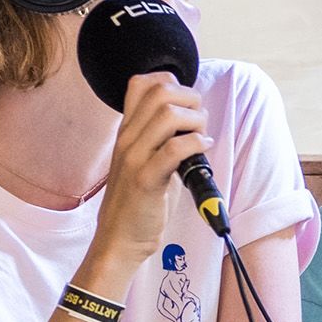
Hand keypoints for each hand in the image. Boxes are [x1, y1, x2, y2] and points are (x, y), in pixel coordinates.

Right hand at [88, 71, 207, 279]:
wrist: (119, 238)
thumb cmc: (137, 200)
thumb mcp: (141, 159)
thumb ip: (157, 136)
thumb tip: (190, 116)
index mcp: (126, 131)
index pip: (141, 83)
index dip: (171, 83)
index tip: (186, 104)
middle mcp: (127, 138)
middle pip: (161, 92)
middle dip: (190, 100)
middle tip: (199, 122)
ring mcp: (134, 157)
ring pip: (169, 115)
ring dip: (196, 122)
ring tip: (201, 137)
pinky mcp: (146, 179)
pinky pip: (175, 149)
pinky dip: (197, 145)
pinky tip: (202, 152)